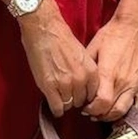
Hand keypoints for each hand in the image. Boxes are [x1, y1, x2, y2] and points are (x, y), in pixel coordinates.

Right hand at [18, 0, 99, 118]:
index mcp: (91, 71)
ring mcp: (65, 84)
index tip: (79, 95)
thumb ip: (85, 72)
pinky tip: (53, 103)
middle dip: (74, 99)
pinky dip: (55, 108)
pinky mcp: (50, 87)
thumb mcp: (82, 56)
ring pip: (68, 105)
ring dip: (63, 102)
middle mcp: (80, 80)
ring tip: (57, 95)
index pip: (93, 95)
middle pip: (81, 102)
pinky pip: (56, 107)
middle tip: (66, 94)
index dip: (85, 96)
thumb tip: (83, 87)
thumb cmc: (61, 38)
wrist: (45, 30)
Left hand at [80, 12, 137, 122]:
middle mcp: (124, 81)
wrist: (133, 27)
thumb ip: (87, 70)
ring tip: (102, 111)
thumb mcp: (92, 49)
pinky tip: (115, 106)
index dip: (91, 109)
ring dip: (111, 115)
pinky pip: (135, 104)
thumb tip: (78, 85)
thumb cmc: (111, 35)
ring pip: (124, 110)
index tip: (84, 107)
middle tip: (90, 112)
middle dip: (99, 115)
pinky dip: (124, 109)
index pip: (101, 103)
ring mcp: (135, 84)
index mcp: (109, 73)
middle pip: (112, 111)